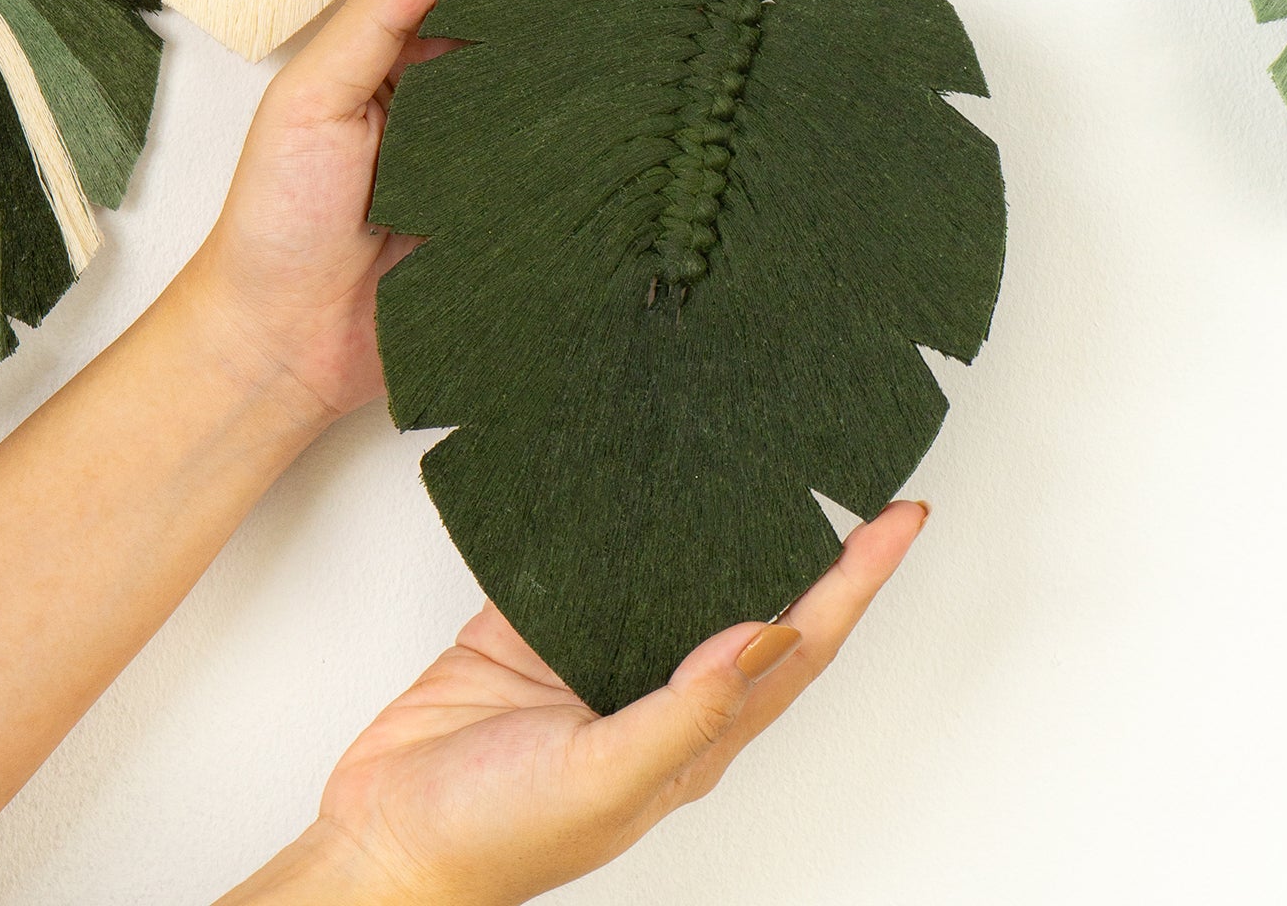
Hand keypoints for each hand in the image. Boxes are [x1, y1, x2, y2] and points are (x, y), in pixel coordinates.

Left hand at [180, 0, 706, 427]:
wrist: (285, 346)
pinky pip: (586, 150)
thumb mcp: (308, 104)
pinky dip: (635, 117)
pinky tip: (680, 94)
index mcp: (408, 39)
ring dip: (638, 19)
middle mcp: (462, 77)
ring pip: (579, 61)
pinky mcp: (525, 202)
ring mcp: (499, 139)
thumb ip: (373, 18)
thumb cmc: (277, 222)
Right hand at [225, 504, 928, 905]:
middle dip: (811, 536)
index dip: (861, 579)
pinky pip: (584, 553)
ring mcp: (597, 653)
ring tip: (750, 439)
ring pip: (678, 566)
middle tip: (844, 460)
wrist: (382, 845)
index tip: (904, 514)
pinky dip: (608, 508)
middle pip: (758, 596)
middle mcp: (660, 690)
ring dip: (718, 512)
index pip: (803, 641)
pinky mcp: (531, 626)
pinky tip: (623, 463)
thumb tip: (766, 631)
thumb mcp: (604, 777)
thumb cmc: (492, 841)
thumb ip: (686, 709)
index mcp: (698, 737)